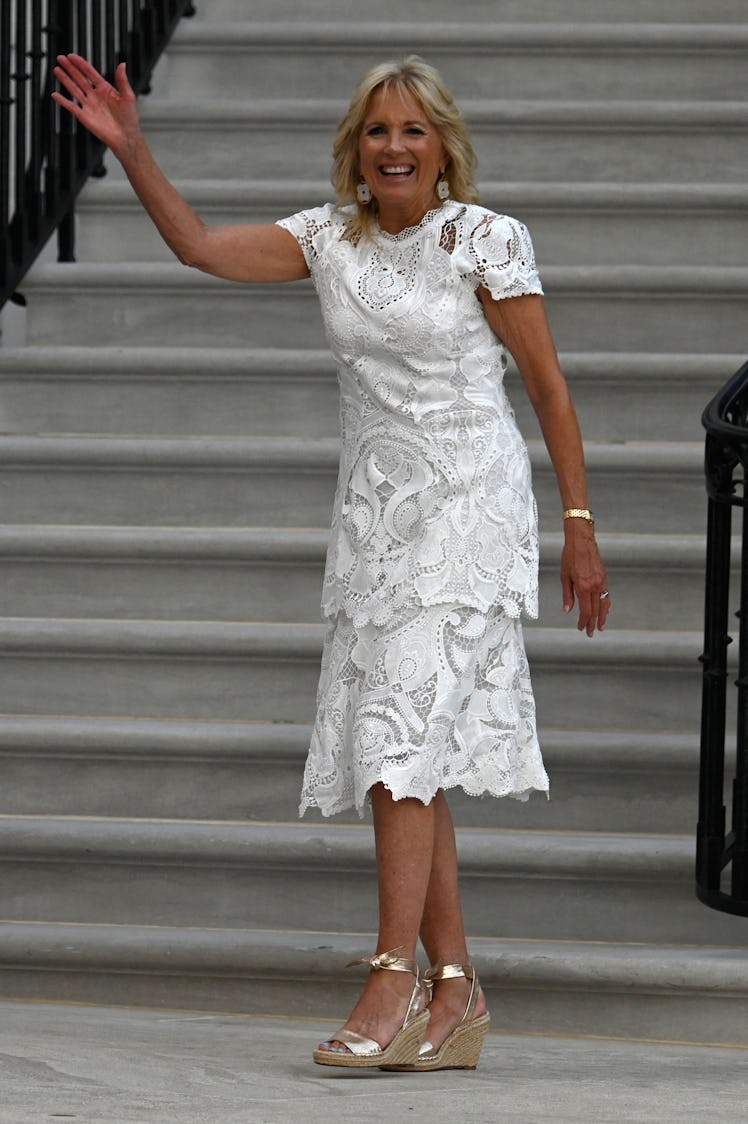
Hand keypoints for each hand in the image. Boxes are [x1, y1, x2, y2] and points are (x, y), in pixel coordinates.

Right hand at [52, 54, 139, 156]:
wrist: (126, 137)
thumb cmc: (130, 119)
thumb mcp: (128, 96)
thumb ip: (123, 80)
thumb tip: (122, 65)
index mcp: (105, 89)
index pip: (90, 73)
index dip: (81, 64)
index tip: (72, 56)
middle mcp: (95, 96)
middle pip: (79, 78)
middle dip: (70, 68)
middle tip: (61, 58)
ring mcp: (89, 106)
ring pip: (74, 89)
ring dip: (65, 79)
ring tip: (57, 70)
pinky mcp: (85, 117)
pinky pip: (71, 107)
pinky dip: (63, 101)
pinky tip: (55, 95)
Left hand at [560, 520, 609, 636]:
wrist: (581, 540)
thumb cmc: (569, 556)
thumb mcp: (564, 576)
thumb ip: (567, 595)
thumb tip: (568, 610)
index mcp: (583, 587)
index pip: (585, 611)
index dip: (583, 622)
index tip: (581, 628)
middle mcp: (594, 586)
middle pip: (595, 610)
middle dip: (593, 623)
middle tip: (591, 633)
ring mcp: (601, 581)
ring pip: (604, 604)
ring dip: (602, 617)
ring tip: (600, 627)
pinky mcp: (604, 577)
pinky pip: (607, 594)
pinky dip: (606, 605)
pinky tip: (605, 611)